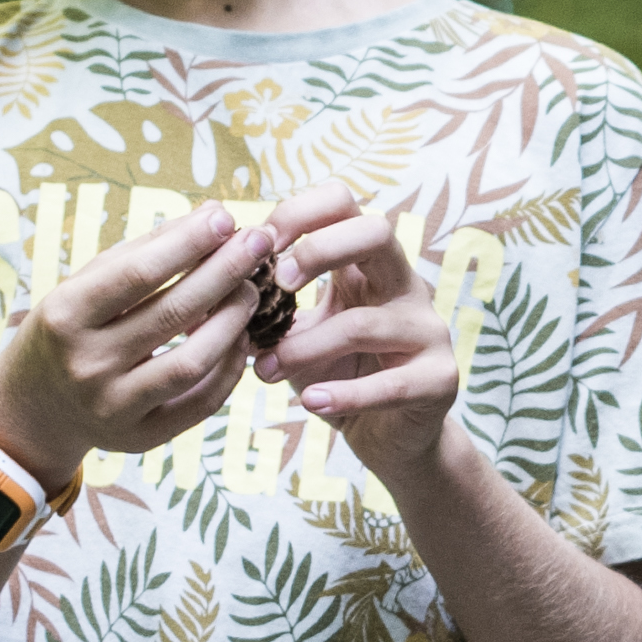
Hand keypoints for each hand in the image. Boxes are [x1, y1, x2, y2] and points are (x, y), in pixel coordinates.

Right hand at [0, 198, 277, 482]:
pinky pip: (201, 403)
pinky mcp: (140, 438)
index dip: (189, 243)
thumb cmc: (71, 328)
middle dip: (224, 272)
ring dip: (232, 321)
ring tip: (250, 291)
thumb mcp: (86, 283)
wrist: (36, 405)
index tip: (226, 217)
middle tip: (258, 243)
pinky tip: (240, 337)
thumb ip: (145, 251)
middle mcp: (86, 364)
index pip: (138, 274)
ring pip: (193, 362)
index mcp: (65, 316)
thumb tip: (212, 216)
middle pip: (172, 313)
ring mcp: (113, 407)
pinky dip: (229, 367)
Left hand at [252, 183, 460, 487]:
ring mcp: (427, 330)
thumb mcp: (298, 334)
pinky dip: (344, 394)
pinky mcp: (439, 378)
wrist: (388, 436)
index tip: (257, 247)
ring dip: (305, 347)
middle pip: (376, 232)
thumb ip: (265, 311)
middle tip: (277, 283)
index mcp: (368, 264)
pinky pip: (390, 384)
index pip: (343, 204)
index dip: (298, 213)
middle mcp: (404, 285)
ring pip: (364, 324)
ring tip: (265, 371)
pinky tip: (311, 401)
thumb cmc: (337, 373)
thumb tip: (202, 299)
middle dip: (320, 249)